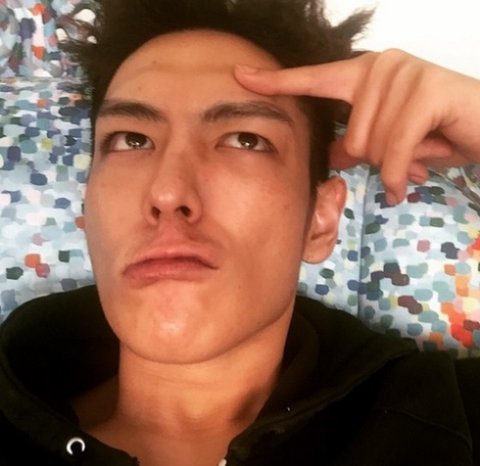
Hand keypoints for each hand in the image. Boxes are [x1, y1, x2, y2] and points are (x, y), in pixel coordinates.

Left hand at [234, 50, 479, 203]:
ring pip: (372, 146)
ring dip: (395, 163)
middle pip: (351, 138)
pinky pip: (395, 150)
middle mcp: (379, 66)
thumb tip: (331, 154)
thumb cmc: (436, 132)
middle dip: (378, 158)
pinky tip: (410, 178)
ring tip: (419, 150)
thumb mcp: (388, 142)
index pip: (312, 79)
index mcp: (363, 75)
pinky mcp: (426, 90)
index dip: (276, 81)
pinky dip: (401, 174)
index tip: (241, 76)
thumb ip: (356, 144)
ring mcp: (403, 74)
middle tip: (405, 150)